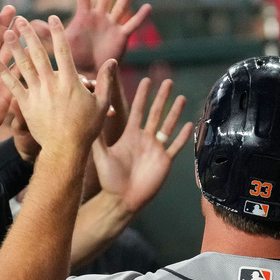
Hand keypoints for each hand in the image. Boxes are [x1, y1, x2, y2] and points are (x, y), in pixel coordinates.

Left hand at [0, 14, 113, 152]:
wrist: (66, 150)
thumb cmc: (86, 128)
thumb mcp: (101, 104)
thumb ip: (106, 81)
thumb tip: (112, 61)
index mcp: (70, 81)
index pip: (63, 50)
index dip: (57, 32)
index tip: (52, 18)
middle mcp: (52, 84)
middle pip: (38, 53)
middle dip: (29, 34)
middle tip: (20, 19)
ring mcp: (37, 94)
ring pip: (24, 66)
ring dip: (14, 48)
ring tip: (6, 33)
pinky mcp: (25, 105)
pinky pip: (12, 86)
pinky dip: (3, 73)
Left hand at [30, 0, 151, 76]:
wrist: (88, 77)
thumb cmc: (72, 60)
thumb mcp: (59, 44)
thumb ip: (47, 32)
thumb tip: (28, 22)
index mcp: (84, 18)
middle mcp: (99, 19)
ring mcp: (111, 27)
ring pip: (121, 7)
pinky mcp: (121, 38)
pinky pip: (131, 26)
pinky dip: (139, 18)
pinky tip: (147, 7)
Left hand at [92, 77, 191, 212]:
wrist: (122, 199)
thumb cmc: (109, 179)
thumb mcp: (101, 155)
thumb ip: (98, 137)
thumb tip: (90, 117)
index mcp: (130, 135)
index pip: (137, 110)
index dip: (142, 95)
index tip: (146, 80)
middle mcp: (144, 139)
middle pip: (155, 113)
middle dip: (161, 97)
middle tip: (167, 81)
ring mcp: (156, 149)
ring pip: (168, 126)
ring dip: (175, 112)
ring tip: (181, 97)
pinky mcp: (165, 161)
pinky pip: (176, 146)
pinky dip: (182, 136)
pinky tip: (189, 124)